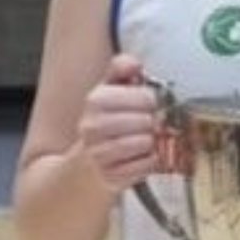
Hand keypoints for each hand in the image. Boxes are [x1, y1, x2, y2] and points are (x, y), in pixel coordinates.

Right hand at [77, 53, 160, 190]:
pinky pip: (147, 164)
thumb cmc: (105, 124)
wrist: (87, 164)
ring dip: (152, 142)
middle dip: (153, 123)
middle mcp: (93, 126)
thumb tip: (134, 62)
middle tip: (147, 125)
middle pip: (147, 121)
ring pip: (147, 142)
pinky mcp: (111, 176)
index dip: (153, 102)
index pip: (146, 97)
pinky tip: (140, 157)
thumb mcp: (109, 91)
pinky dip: (150, 161)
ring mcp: (100, 153)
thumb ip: (121, 70)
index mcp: (96, 100)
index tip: (148, 105)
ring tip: (143, 140)